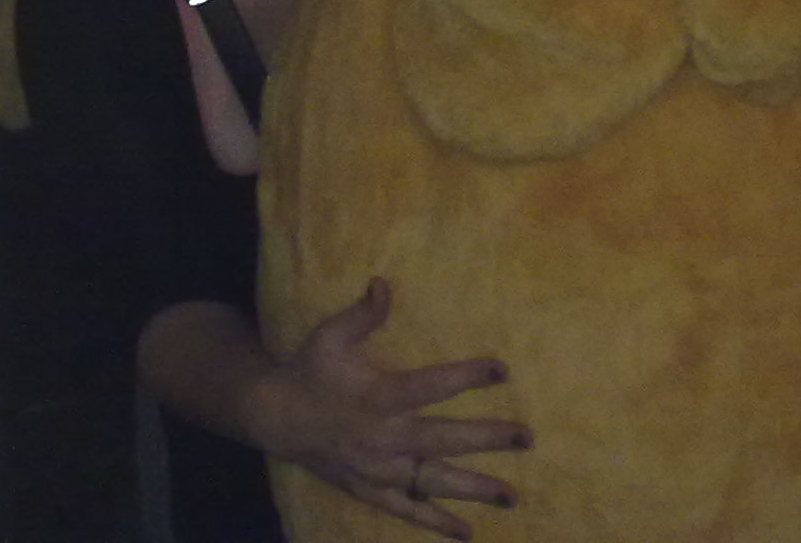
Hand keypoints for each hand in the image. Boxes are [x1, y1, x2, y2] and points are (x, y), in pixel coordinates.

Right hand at [250, 278, 531, 539]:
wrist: (274, 417)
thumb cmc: (310, 371)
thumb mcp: (330, 336)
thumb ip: (362, 314)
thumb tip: (384, 282)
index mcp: (377, 396)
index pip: (430, 386)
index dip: (466, 377)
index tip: (503, 369)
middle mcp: (383, 437)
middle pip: (443, 438)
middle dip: (487, 438)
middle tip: (526, 437)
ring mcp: (378, 470)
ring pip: (432, 481)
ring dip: (473, 489)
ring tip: (511, 496)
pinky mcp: (370, 490)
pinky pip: (408, 510)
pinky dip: (436, 522)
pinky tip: (467, 533)